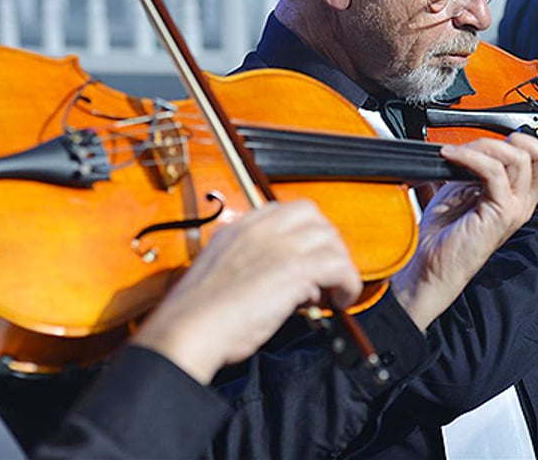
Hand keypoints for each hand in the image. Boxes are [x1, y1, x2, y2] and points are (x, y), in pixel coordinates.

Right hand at [132, 201, 361, 383]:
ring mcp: (279, 245)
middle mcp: (260, 229)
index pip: (284, 211)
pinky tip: (342, 298)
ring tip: (333, 289)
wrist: (190, 327)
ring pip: (329, 238)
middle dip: (324, 242)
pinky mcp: (295, 268)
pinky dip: (348, 282)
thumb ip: (247, 264)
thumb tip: (274, 280)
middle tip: (325, 269)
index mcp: (237, 227)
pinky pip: (340, 266)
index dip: (303, 232)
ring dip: (338, 263)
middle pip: (312, 216)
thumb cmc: (195, 314)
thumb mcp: (219, 272)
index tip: (307, 252)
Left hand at [390, 133, 537, 330]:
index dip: (529, 144)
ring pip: (521, 158)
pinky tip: (452, 157)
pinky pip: (494, 171)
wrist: (431, 265)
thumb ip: (480, 168)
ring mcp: (514, 208)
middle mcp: (522, 203)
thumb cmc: (444, 233)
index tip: (496, 143)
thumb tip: (476, 145)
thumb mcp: (464, 189)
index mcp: (518, 197)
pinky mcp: (500, 213)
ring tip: (460, 152)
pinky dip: (470, 157)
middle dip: (515, 139)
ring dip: (485, 146)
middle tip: (482, 146)